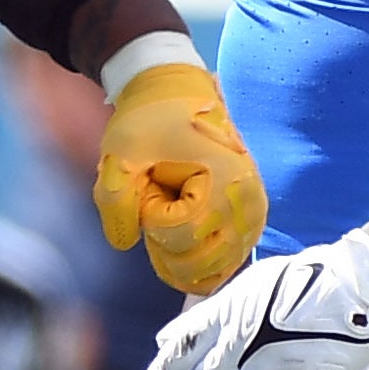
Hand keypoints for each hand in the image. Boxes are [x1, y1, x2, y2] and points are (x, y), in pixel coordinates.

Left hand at [94, 55, 264, 296]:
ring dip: (177, 254)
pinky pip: (223, 268)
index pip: (181, 235)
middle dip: (163, 240)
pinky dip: (195, 266)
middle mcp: (249, 204)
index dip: (152, 216)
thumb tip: (126, 243)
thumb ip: (114, 201)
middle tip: (160, 198)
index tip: (152, 184)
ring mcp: (254, 218)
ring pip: (209, 272)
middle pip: (196, 260)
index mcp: (227, 181)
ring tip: (170, 212)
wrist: (177, 97)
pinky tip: (177, 244)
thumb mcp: (119, 155)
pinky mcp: (250, 227)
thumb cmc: (148, 122)